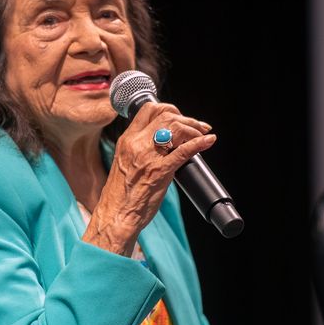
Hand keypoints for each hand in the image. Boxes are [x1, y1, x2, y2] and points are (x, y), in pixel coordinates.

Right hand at [82, 102, 214, 254]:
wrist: (116, 215)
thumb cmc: (120, 196)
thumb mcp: (125, 163)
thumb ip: (139, 150)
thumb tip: (162, 145)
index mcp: (127, 141)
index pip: (148, 110)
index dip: (169, 109)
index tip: (180, 117)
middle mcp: (136, 144)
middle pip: (165, 115)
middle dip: (186, 118)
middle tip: (197, 127)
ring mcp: (148, 157)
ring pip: (175, 127)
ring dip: (193, 128)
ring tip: (202, 135)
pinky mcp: (160, 171)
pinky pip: (183, 151)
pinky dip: (199, 143)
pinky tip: (208, 141)